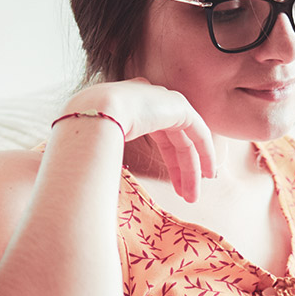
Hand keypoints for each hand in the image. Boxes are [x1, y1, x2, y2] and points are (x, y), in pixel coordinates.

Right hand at [65, 79, 215, 202]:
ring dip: (192, 169)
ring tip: (193, 195)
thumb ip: (107, 156)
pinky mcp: (179, 107)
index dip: (168, 159)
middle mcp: (149, 100)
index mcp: (130, 106)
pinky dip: (205, 153)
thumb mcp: (98, 146)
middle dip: (181, 169)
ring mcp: (164, 100)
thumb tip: (98, 181)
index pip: (158, 134)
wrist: (94, 115)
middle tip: (185, 195)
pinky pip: (198, 132)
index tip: (173, 183)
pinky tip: (207, 173)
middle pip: (173, 140)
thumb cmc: (86, 135)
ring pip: (186, 139)